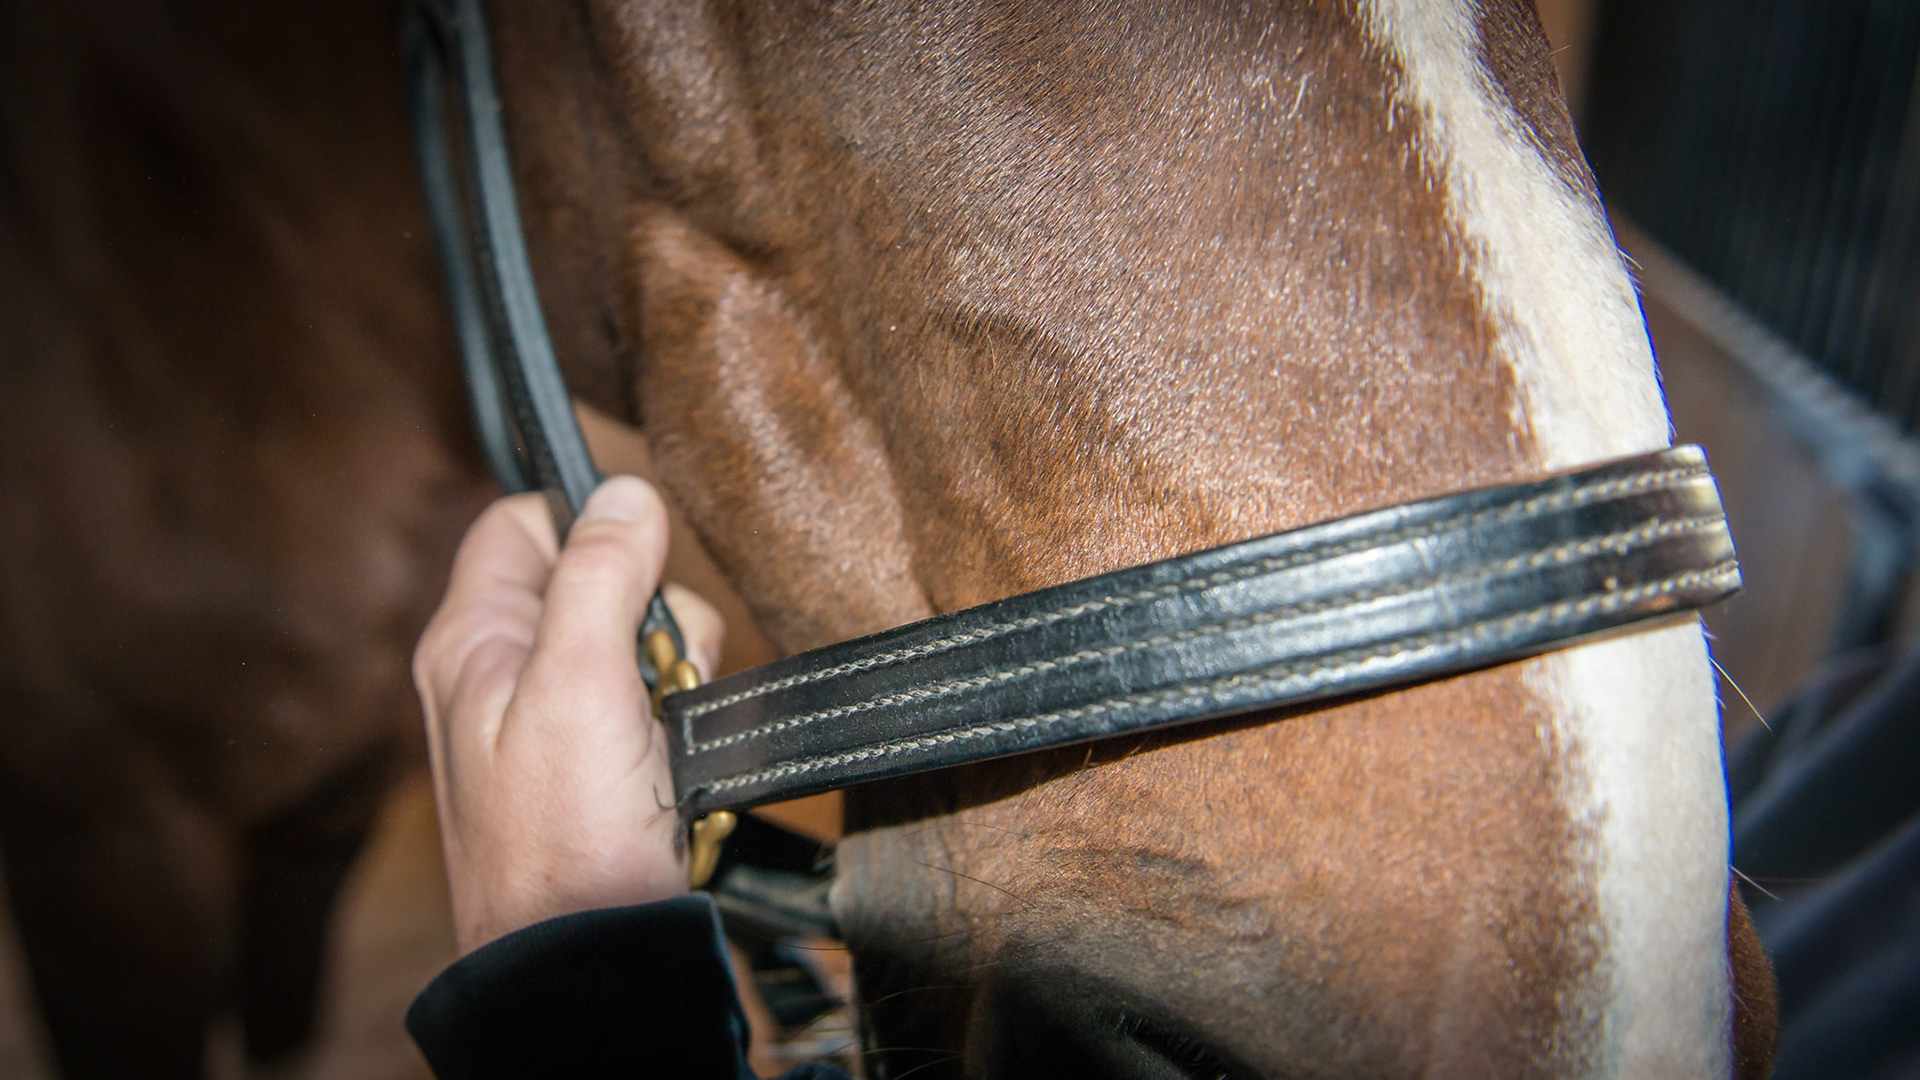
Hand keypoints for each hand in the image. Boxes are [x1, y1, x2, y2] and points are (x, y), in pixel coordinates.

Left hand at [413, 476, 723, 953]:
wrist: (587, 961)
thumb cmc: (562, 841)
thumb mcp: (578, 685)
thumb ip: (599, 576)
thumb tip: (625, 490)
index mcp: (474, 641)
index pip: (523, 522)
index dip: (587, 524)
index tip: (639, 564)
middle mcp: (508, 672)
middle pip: (600, 579)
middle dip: (655, 616)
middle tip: (657, 673)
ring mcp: (558, 720)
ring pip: (642, 643)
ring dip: (678, 676)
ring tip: (665, 737)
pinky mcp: (604, 763)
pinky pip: (658, 705)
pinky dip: (682, 725)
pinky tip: (676, 767)